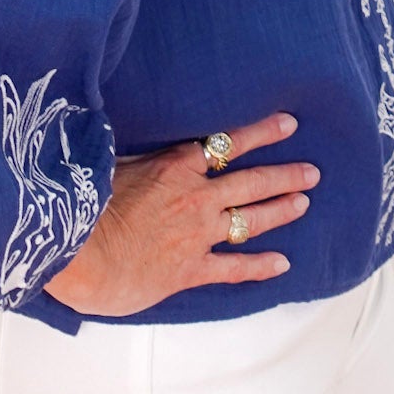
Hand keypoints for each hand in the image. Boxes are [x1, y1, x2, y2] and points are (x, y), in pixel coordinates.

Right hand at [41, 110, 318, 317]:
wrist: (80, 252)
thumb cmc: (86, 203)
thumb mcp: (112, 162)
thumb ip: (137, 153)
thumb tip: (138, 136)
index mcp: (176, 166)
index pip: (229, 143)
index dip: (262, 132)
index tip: (290, 123)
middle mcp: (196, 198)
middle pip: (251, 182)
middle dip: (285, 175)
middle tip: (313, 172)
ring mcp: (197, 235)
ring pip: (250, 220)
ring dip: (279, 212)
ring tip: (303, 203)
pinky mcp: (190, 269)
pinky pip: (233, 268)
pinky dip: (259, 266)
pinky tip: (281, 264)